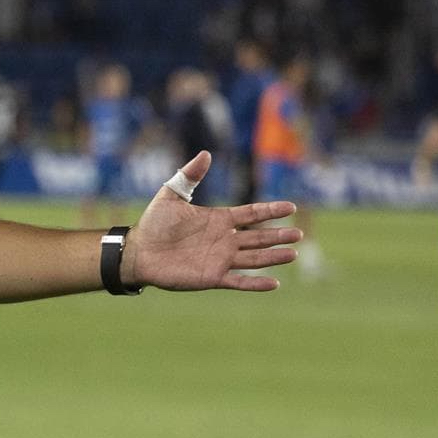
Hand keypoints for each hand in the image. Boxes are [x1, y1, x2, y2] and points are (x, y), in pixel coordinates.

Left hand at [123, 151, 300, 291]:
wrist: (138, 252)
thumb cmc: (153, 224)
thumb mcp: (171, 195)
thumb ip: (189, 176)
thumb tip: (206, 153)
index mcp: (219, 219)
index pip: (252, 214)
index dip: (271, 211)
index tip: (291, 207)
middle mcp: (224, 239)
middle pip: (259, 237)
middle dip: (279, 235)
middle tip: (299, 234)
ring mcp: (220, 259)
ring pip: (254, 258)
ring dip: (273, 256)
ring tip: (293, 254)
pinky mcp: (212, 277)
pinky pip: (238, 281)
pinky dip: (255, 283)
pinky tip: (274, 284)